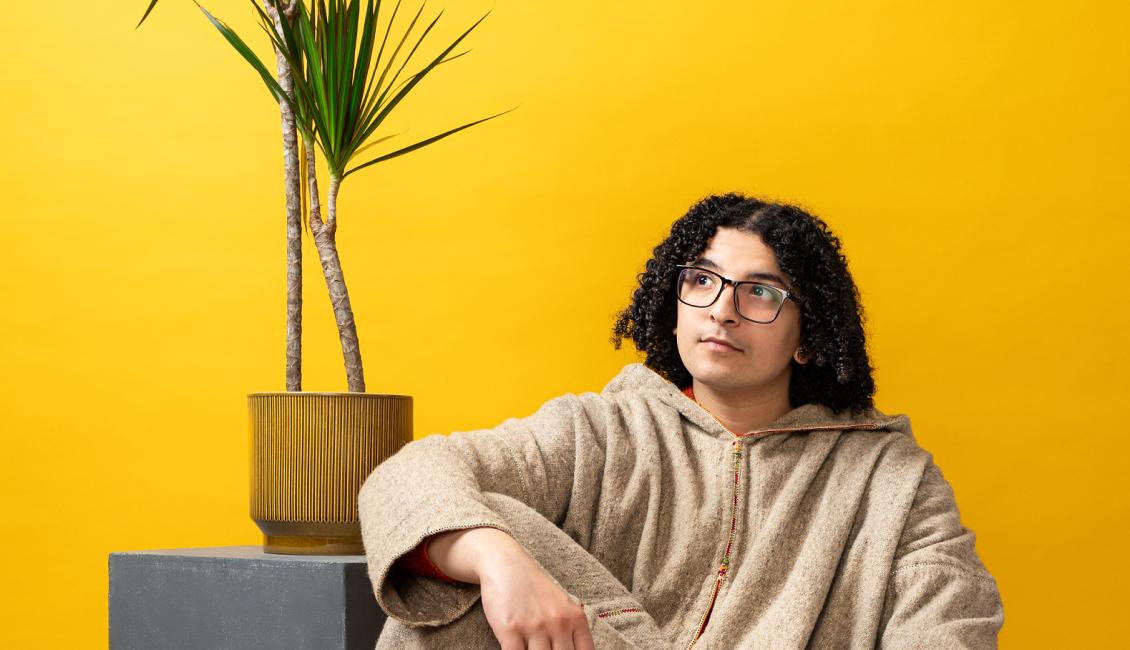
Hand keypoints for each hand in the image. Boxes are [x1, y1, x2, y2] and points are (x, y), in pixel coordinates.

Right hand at [428, 527, 594, 649]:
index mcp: (576, 618)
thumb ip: (572, 631)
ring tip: (529, 647)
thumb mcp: (562, 605)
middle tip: (543, 649)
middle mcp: (558, 623)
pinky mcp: (510, 629)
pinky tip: (516, 648)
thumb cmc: (534, 588)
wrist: (506, 564)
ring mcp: (534, 626)